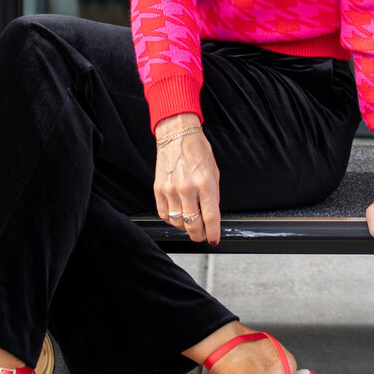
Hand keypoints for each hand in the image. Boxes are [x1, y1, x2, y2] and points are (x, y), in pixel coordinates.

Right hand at [154, 116, 220, 245]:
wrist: (177, 134)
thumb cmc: (197, 150)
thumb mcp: (214, 172)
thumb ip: (213, 195)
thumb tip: (211, 216)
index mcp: (205, 183)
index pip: (211, 217)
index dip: (213, 233)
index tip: (214, 239)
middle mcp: (187, 187)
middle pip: (192, 224)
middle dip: (199, 235)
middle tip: (202, 235)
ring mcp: (171, 189)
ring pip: (177, 222)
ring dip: (185, 228)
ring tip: (190, 223)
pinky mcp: (158, 189)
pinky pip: (164, 214)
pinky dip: (171, 220)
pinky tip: (177, 216)